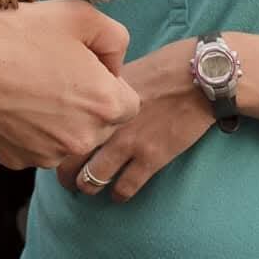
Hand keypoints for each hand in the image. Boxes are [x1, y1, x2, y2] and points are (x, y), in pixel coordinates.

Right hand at [0, 0, 139, 169]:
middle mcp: (80, 139)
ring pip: (67, 137)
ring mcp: (46, 155)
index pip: (129, 103)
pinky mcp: (16, 161)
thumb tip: (115, 65)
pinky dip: (29, 127)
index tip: (84, 64)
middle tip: (55, 70)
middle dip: (87, 101)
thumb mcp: (81, 15)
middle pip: (100, 124)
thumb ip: (116, 39)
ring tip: (30, 82)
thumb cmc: (21, 29)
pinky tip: (11, 99)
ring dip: (59, 117)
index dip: (108, 81)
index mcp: (105, 104)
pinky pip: (35, 145)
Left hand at [57, 38, 213, 201]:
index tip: (58, 141)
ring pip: (91, 178)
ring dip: (86, 186)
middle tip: (64, 175)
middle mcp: (107, 121)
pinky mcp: (150, 158)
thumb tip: (93, 94)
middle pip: (70, 155)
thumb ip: (105, 86)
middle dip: (64, 170)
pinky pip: (124, 187)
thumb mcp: (127, 66)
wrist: (200, 77)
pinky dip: (118, 194)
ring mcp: (128, 142)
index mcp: (99, 96)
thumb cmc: (166, 64)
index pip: (65, 122)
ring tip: (86, 187)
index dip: (58, 135)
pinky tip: (118, 192)